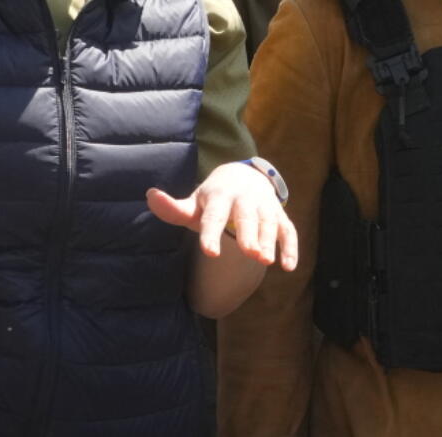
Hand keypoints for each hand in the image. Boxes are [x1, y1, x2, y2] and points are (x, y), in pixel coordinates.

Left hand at [147, 161, 297, 270]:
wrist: (242, 175)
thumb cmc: (212, 198)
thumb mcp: (194, 202)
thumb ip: (173, 208)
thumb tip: (150, 195)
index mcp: (218, 196)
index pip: (214, 215)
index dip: (212, 233)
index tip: (210, 252)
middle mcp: (243, 198)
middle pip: (246, 217)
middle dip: (249, 234)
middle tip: (250, 255)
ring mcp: (263, 205)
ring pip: (269, 221)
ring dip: (269, 240)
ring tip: (265, 261)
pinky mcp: (279, 214)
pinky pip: (288, 229)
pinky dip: (290, 247)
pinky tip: (289, 267)